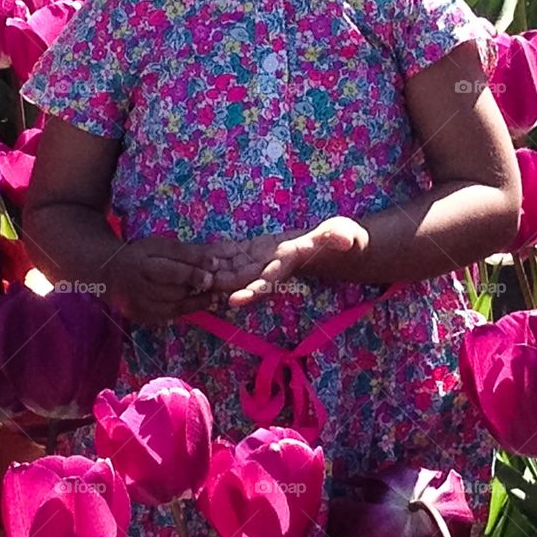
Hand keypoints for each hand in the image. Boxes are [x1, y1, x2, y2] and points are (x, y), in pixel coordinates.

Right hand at [106, 235, 219, 324]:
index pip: (170, 270)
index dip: (193, 270)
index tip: (214, 266)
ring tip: (214, 295)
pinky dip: (186, 310)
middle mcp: (138, 288)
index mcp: (140, 265)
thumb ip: (185, 253)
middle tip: (215, 282)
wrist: (109, 276)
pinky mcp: (142, 318)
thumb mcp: (158, 246)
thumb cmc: (140, 256)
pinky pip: (168, 316)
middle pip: (172, 290)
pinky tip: (199, 303)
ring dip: (196, 301)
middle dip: (196, 286)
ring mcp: (139, 307)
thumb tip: (215, 259)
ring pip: (173, 306)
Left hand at [209, 217, 368, 306]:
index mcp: (289, 266)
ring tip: (190, 276)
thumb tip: (346, 240)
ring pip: (233, 269)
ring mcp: (261, 260)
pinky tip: (195, 255)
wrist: (333, 244)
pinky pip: (232, 254)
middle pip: (243, 280)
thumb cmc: (342, 239)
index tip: (236, 300)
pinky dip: (215, 255)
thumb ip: (341, 237)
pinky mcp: (255, 250)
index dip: (252, 291)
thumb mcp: (345, 235)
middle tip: (200, 288)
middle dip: (222, 286)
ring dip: (212, 274)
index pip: (269, 282)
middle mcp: (271, 268)